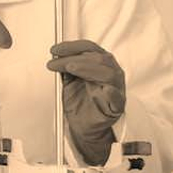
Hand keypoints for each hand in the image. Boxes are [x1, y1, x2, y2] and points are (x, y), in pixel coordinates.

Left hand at [47, 40, 125, 164]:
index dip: (72, 46)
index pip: (89, 48)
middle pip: (97, 58)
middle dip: (74, 57)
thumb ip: (65, 68)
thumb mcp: (68, 80)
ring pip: (108, 73)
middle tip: (56, 62)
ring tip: (71, 67)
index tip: (55, 50)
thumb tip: (56, 55)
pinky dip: (112, 92)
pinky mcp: (118, 105)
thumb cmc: (79, 103)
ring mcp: (116, 88)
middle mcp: (111, 73)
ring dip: (87, 68)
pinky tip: (106, 90)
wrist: (83, 125)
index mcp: (100, 64)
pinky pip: (117, 97)